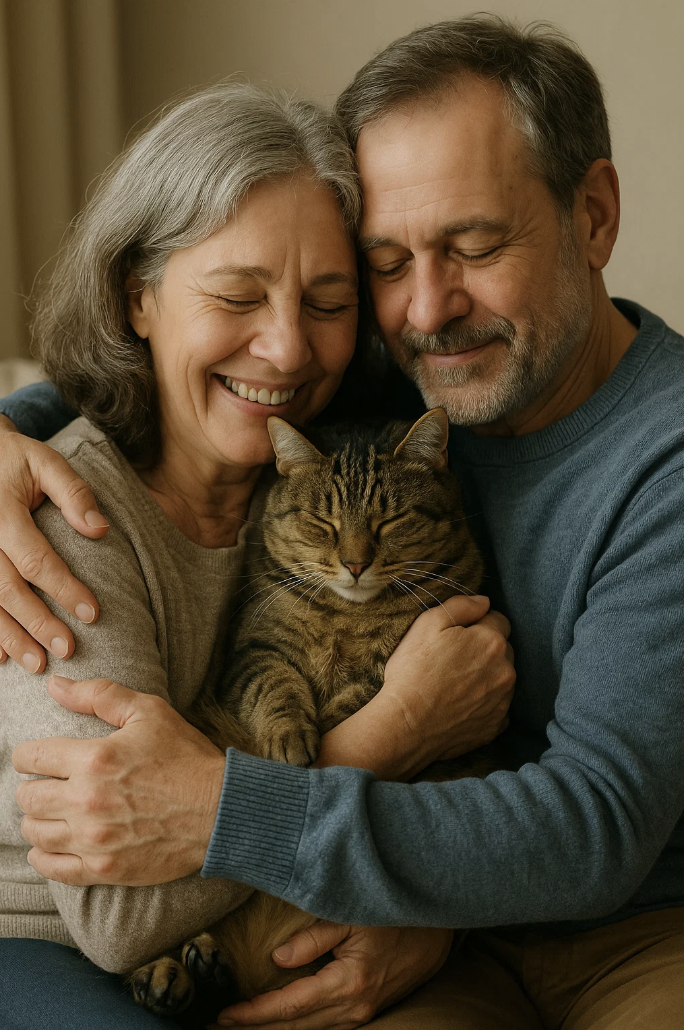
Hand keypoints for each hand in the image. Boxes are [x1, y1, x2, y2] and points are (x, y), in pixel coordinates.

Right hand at [0, 423, 107, 670]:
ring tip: (36, 663)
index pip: (35, 559)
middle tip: (67, 649)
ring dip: (9, 637)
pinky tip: (0, 657)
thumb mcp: (45, 462)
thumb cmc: (15, 460)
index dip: (63, 588)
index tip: (92, 614)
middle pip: (7, 589)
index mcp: (1, 512)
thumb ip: (73, 492)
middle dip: (37, 623)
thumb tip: (100, 529)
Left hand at [12, 675, 225, 884]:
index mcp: (94, 759)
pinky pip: (53, 868)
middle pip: (26, 798)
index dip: (28, 755)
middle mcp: (86, 801)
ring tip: (53, 812)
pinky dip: (44, 856)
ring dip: (38, 820)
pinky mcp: (104, 868)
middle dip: (31, 787)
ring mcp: (93, 839)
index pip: (31, 757)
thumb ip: (99, 695)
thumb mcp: (149, 711)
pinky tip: (51, 844)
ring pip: (35, 832)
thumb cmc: (187, 757)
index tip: (36, 757)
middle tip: (47, 784)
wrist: (222, 810)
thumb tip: (55, 685)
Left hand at [212, 921, 452, 1029]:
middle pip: (295, 1028)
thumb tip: (277, 961)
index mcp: (348, 984)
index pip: (290, 1006)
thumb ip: (314, 937)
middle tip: (217, 1028)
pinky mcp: (368, 1009)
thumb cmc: (395, 912)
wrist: (440, 927)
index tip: (224, 1015)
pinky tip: (282, 1024)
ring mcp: (363, 1013)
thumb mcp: (353, 914)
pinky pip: (325, 1027)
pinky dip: (298, 1027)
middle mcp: (354, 1007)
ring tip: (241, 1028)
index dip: (254, 1014)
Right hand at [315, 595, 513, 780]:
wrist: (405, 726)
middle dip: (484, 649)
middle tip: (453, 659)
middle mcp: (506, 671)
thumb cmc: (413, 672)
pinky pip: (497, 706)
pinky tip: (460, 704)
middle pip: (503, 649)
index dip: (477, 624)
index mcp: (491, 642)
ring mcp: (503, 701)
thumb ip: (461, 605)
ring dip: (487, 676)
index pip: (498, 620)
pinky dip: (484, 703)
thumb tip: (484, 601)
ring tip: (455, 684)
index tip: (457, 636)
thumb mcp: (427, 624)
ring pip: (501, 678)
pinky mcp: (496, 726)